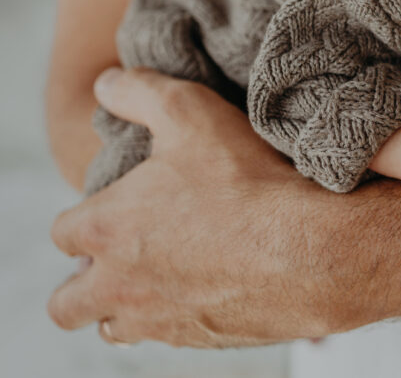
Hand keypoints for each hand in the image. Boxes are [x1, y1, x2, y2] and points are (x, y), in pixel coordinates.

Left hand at [47, 67, 365, 346]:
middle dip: (85, 282)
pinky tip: (212, 286)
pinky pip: (170, 337)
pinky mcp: (200, 339)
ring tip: (163, 275)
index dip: (87, 218)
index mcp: (107, 229)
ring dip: (126, 305)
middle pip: (68, 303)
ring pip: (115, 328)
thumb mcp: (192, 112)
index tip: (118, 205)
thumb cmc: (249, 181)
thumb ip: (141, 92)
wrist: (313, 249)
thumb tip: (107, 83)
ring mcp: (159, 319)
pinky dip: (178, 317)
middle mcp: (120, 285)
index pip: (64, 234)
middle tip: (125, 254)